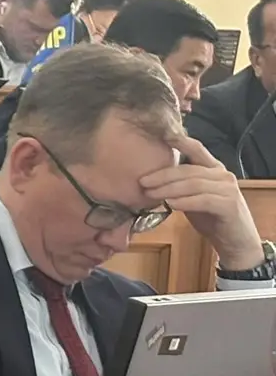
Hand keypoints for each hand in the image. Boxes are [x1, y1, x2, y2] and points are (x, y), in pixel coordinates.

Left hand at [142, 135, 263, 269]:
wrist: (234, 240)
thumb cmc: (211, 217)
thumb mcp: (193, 197)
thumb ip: (180, 186)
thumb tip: (150, 181)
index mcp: (214, 169)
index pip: (197, 150)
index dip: (181, 141)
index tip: (162, 135)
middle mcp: (222, 175)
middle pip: (188, 170)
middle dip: (163, 175)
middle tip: (142, 182)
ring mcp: (228, 189)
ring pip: (193, 184)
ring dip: (168, 189)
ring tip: (150, 194)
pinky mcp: (228, 205)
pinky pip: (203, 200)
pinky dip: (184, 201)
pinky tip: (169, 204)